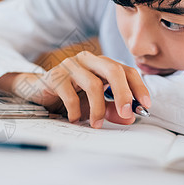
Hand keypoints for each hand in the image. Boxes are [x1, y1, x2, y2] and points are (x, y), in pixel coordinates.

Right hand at [0, 51, 150, 127]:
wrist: (38, 92)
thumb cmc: (70, 95)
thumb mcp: (94, 104)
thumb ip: (112, 109)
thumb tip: (128, 118)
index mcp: (101, 63)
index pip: (126, 71)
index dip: (138, 87)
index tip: (145, 106)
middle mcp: (88, 60)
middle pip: (113, 70)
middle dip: (123, 94)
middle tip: (126, 114)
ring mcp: (70, 66)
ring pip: (93, 84)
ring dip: (98, 109)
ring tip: (96, 125)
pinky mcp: (55, 76)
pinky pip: (71, 95)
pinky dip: (76, 111)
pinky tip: (75, 119)